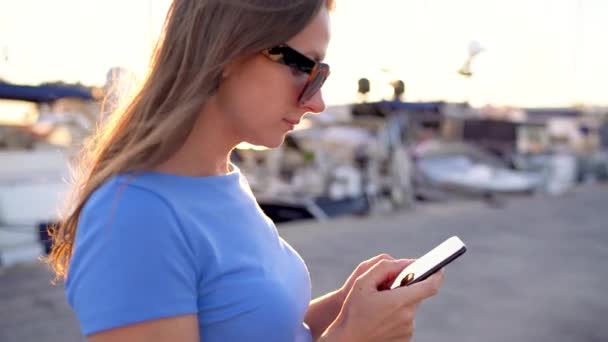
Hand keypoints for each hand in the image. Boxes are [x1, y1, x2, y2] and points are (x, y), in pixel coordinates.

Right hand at [324, 259, 443, 341]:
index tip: (439, 268)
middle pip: (417, 295)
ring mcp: (408, 330)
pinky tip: (381, 318)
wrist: (347, 341)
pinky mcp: (405, 339)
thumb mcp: (362, 282)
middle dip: (406, 288)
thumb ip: (385, 267)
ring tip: (379, 307)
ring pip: (410, 308)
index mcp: (399, 302)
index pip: (430, 286)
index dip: (437, 275)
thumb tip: (406, 263)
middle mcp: (408, 317)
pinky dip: (397, 315)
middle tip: (388, 287)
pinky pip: (406, 321)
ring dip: (400, 303)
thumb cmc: (353, 310)